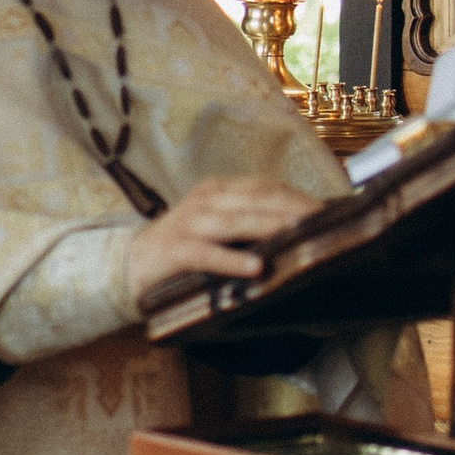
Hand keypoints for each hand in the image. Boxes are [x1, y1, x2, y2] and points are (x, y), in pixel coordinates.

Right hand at [126, 180, 310, 310]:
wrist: (127, 264)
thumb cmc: (183, 248)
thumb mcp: (215, 227)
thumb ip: (248, 223)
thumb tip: (298, 232)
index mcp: (218, 191)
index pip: (266, 186)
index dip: (297, 196)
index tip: (327, 211)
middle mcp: (204, 200)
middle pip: (256, 199)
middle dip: (292, 208)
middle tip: (323, 222)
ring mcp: (188, 224)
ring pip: (235, 221)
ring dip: (268, 226)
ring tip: (297, 233)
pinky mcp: (174, 251)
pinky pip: (206, 254)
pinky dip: (231, 260)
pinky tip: (255, 268)